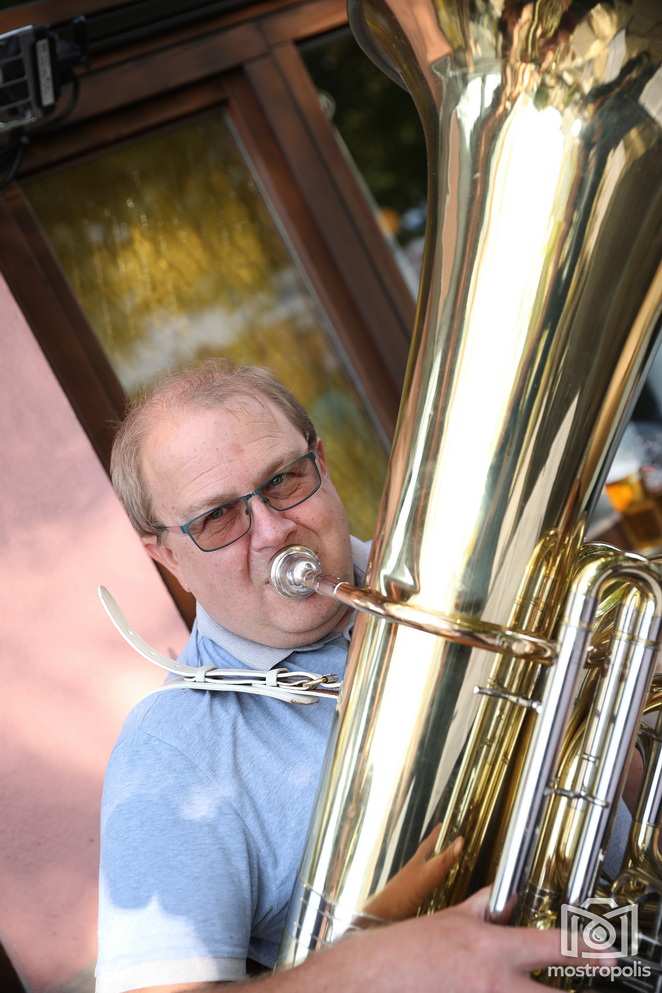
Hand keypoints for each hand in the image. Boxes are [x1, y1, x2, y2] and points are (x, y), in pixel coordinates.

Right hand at [312, 886, 618, 992]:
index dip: (585, 950)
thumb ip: (480, 909)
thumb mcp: (445, 920)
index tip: (607, 954)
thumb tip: (502, 899)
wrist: (365, 983)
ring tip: (522, 988)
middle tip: (580, 987)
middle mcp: (494, 986)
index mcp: (489, 950)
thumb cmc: (402, 952)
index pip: (551, 946)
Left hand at [362, 827, 462, 921]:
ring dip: (438, 871)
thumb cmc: (405, 893)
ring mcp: (413, 889)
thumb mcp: (428, 874)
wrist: (384, 918)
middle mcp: (414, 872)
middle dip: (438, 851)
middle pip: (427, 857)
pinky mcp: (414, 904)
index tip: (443, 823)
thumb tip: (461, 840)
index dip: (436, 834)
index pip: (428, 844)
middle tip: (450, 845)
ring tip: (450, 869)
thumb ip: (444, 860)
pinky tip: (443, 897)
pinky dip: (438, 891)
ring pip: (428, 874)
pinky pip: (430, 892)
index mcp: (417, 862)